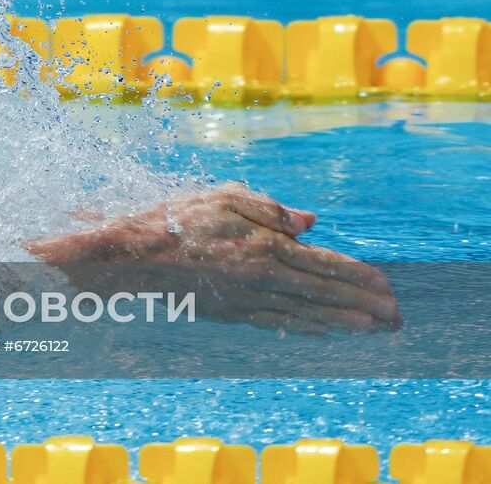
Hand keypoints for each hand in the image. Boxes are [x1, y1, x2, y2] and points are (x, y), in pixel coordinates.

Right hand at [28, 182, 401, 334]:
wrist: (133, 257)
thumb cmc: (175, 219)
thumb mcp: (222, 196)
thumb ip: (269, 208)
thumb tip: (310, 224)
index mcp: (262, 245)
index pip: (322, 263)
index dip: (357, 275)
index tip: (386, 285)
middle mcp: (261, 278)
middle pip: (323, 294)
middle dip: (363, 304)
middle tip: (395, 316)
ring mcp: (247, 300)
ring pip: (306, 314)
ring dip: (344, 322)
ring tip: (372, 328)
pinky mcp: (232, 313)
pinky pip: (279, 323)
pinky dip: (308, 328)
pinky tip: (325, 331)